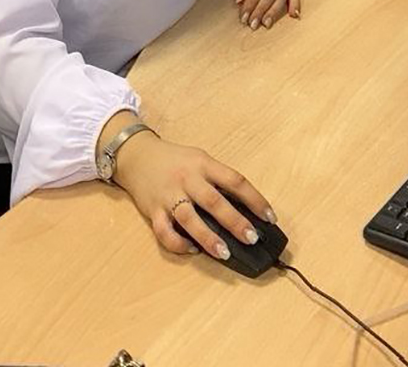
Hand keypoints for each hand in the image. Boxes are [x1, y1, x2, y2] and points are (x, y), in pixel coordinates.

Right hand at [109, 118, 277, 260]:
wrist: (137, 155)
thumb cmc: (175, 160)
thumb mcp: (200, 160)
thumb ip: (217, 179)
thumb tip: (243, 208)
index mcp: (203, 164)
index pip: (235, 180)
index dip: (255, 199)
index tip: (270, 217)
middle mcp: (188, 179)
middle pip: (214, 201)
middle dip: (235, 221)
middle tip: (251, 238)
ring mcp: (169, 195)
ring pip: (189, 219)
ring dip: (208, 238)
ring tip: (224, 252)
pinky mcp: (153, 211)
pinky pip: (164, 231)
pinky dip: (178, 244)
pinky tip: (192, 250)